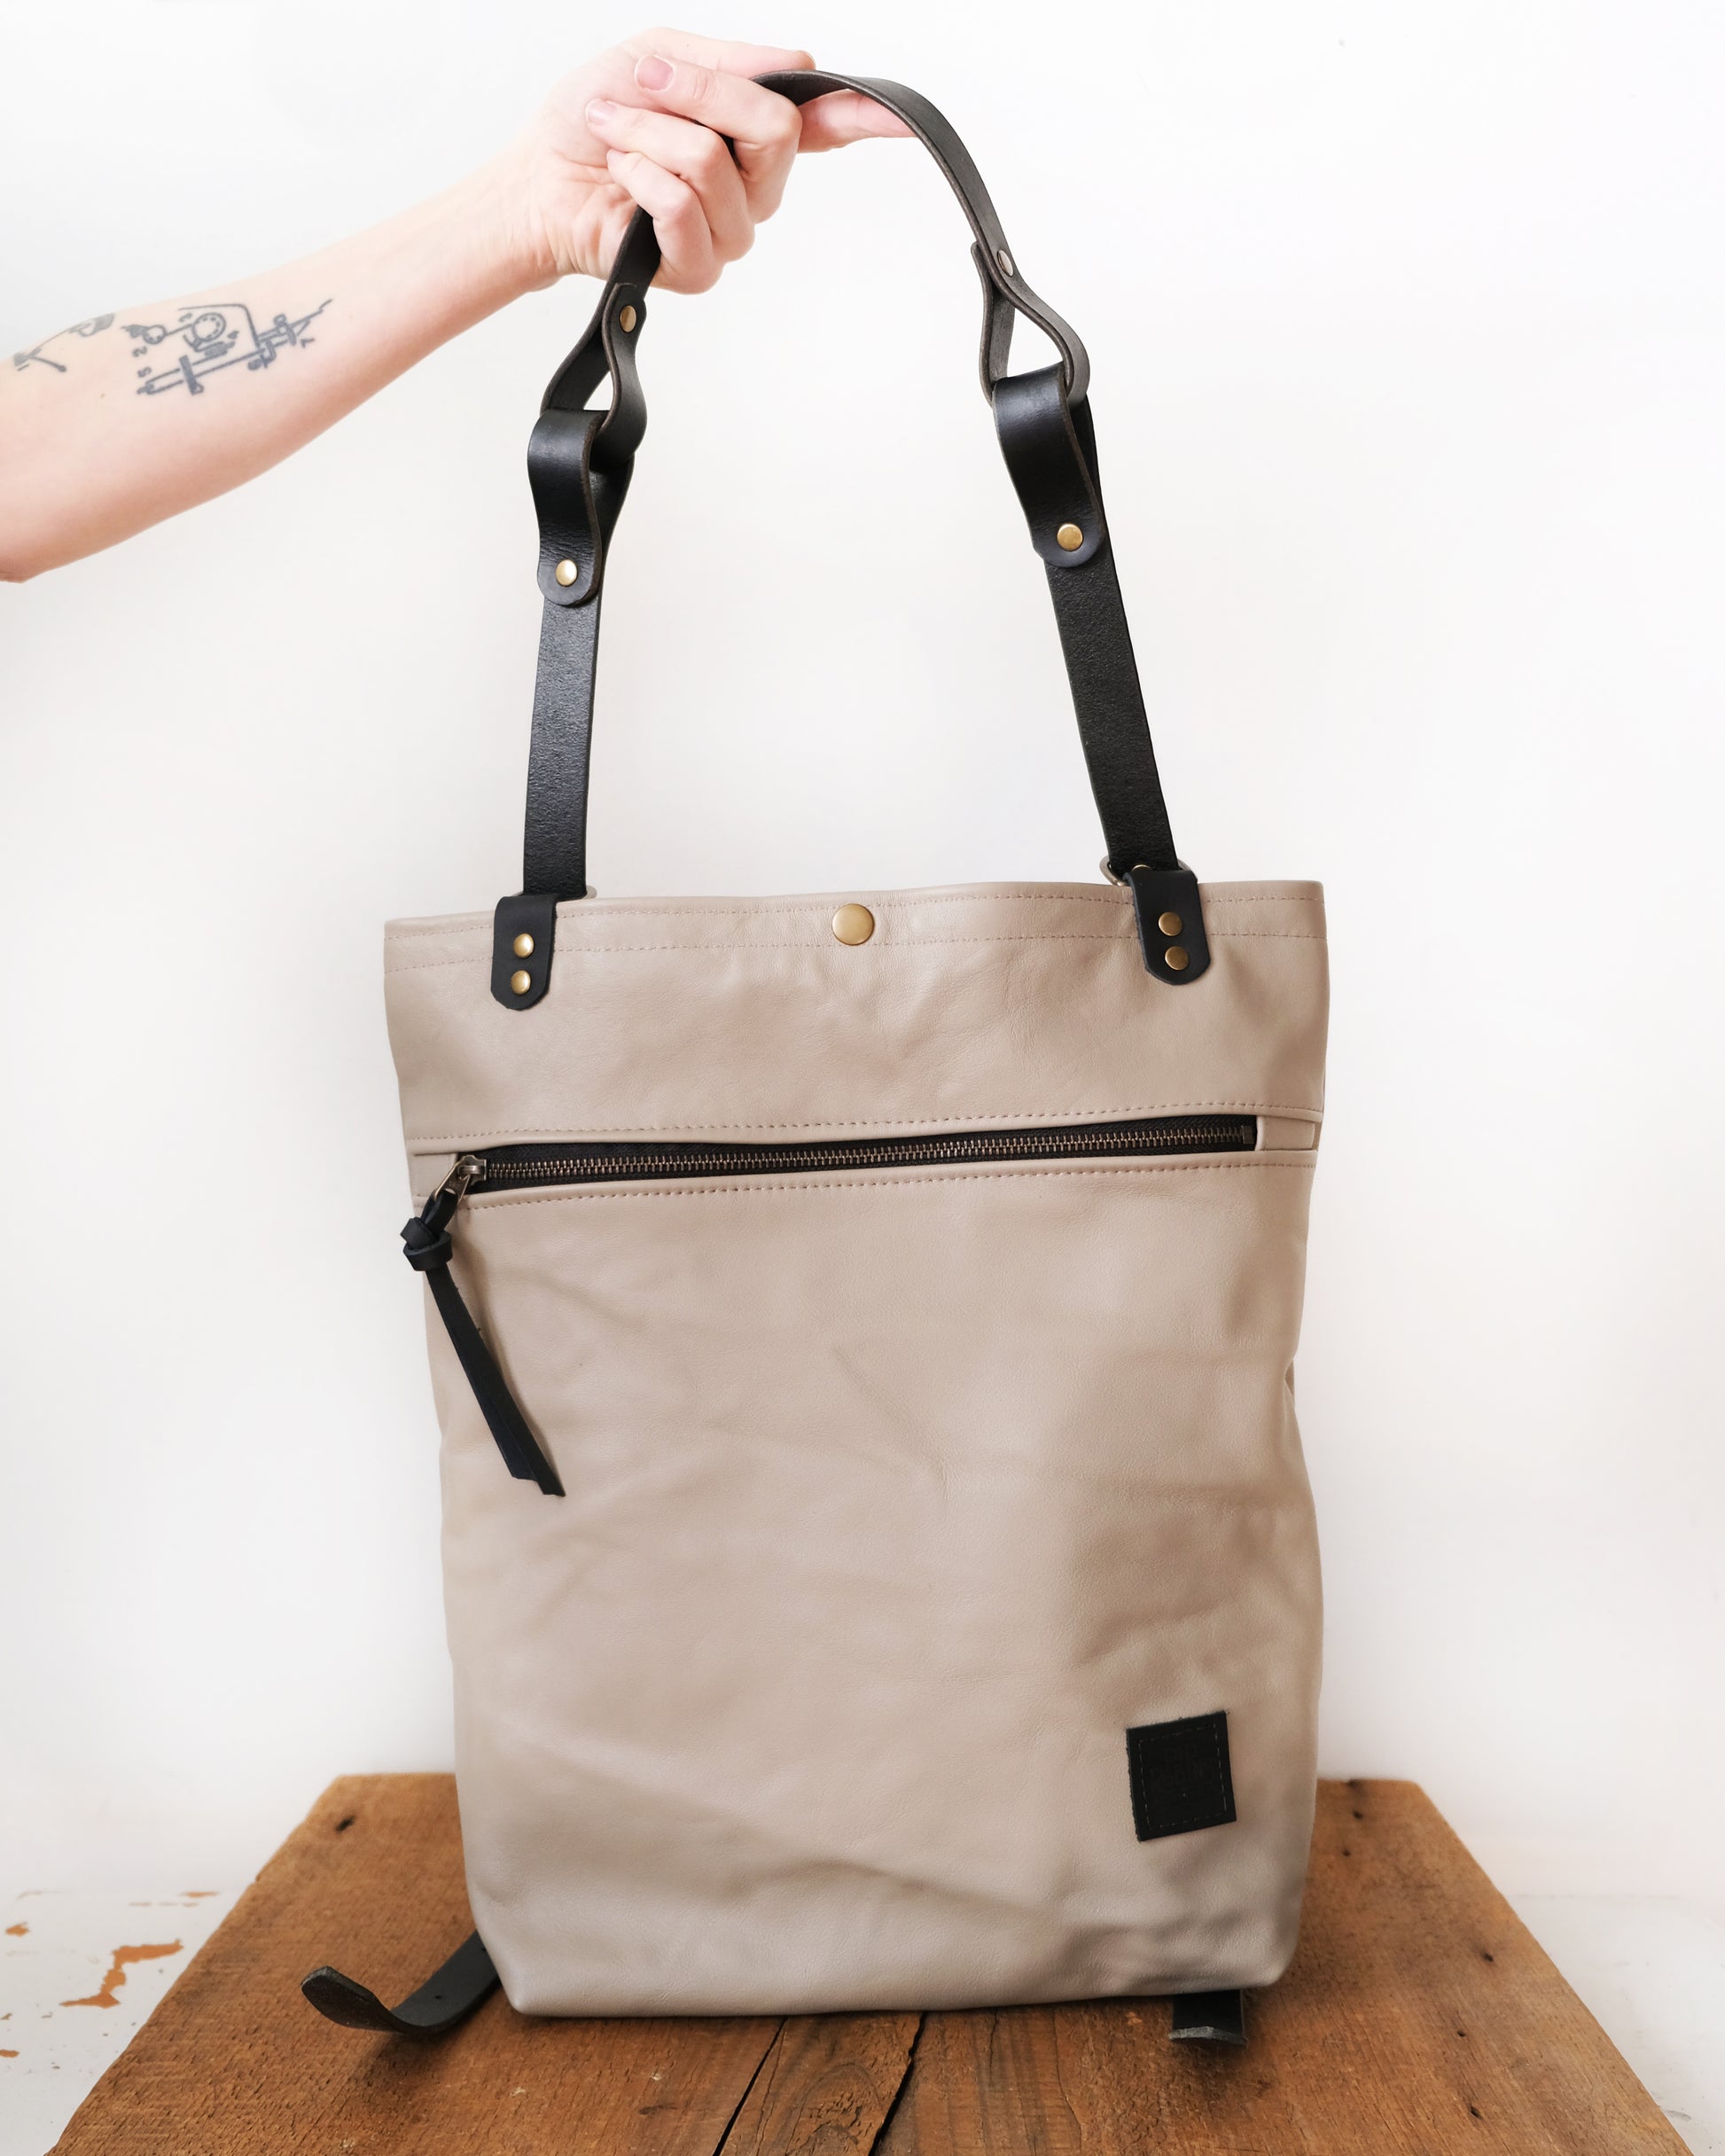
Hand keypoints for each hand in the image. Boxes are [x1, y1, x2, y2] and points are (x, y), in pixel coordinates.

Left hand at [500, 27, 910, 294]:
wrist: (538, 178)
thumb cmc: (595, 119)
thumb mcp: (660, 58)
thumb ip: (729, 61)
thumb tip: (795, 64)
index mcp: (754, 130)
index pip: (825, 124)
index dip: (866, 117)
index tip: (900, 117)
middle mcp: (754, 184)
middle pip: (774, 128)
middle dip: (700, 91)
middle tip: (648, 85)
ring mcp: (730, 230)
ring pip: (713, 163)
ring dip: (649, 133)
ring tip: (617, 133)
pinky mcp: (698, 266)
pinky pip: (682, 206)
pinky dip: (640, 174)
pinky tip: (621, 178)